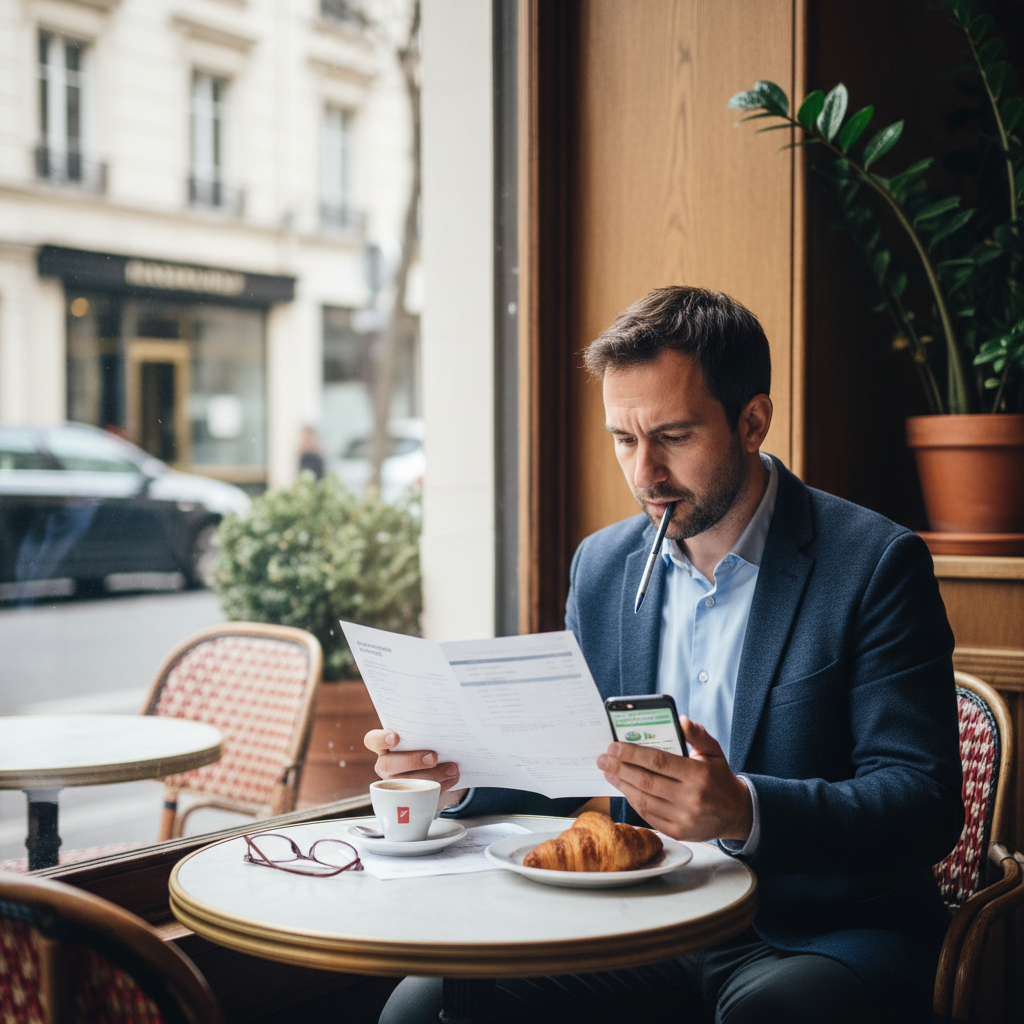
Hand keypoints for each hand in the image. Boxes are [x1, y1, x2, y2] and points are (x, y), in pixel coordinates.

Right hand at [363, 729, 462, 798]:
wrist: (433, 763)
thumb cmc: (424, 742)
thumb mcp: (422, 735)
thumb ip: (425, 730)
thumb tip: (444, 726)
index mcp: (384, 746)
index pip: (372, 740)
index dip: (381, 739)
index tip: (395, 737)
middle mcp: (386, 765)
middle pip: (388, 765)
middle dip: (412, 761)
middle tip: (433, 757)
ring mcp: (395, 784)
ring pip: (406, 784)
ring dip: (432, 776)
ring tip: (452, 769)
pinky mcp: (410, 797)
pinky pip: (421, 795)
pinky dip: (441, 786)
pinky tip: (453, 777)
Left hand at [596, 717, 751, 841]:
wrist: (737, 813)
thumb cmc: (720, 777)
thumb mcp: (714, 751)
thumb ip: (697, 734)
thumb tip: (680, 719)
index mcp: (698, 774)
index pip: (658, 761)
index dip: (633, 754)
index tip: (613, 746)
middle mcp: (690, 798)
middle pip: (646, 781)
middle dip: (620, 768)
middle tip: (603, 758)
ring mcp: (683, 817)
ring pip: (644, 800)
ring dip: (622, 785)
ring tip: (608, 772)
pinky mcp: (678, 832)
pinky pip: (649, 815)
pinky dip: (633, 801)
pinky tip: (623, 788)